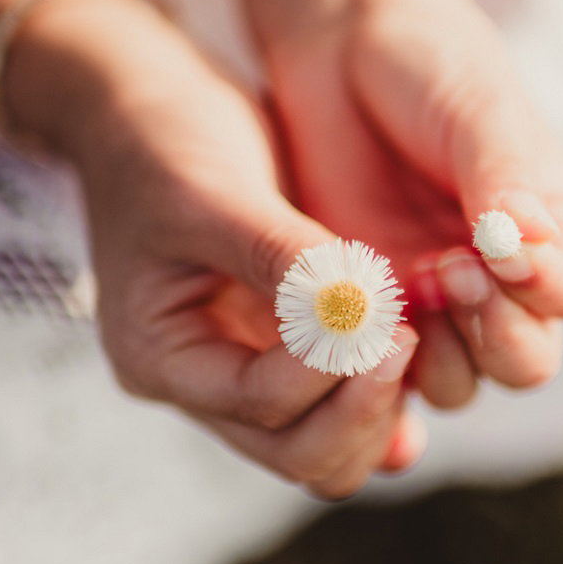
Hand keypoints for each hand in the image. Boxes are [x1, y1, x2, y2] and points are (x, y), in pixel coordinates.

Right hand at [60, 15, 425, 498]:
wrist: (147, 110)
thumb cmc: (161, 143)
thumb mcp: (214, 194)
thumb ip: (283, 259)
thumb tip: (357, 314)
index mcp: (161, 356)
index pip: (261, 402)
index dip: (332, 366)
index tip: (383, 311)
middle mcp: (202, 381)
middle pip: (299, 453)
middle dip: (361, 406)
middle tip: (406, 336)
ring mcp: (245, 371)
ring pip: (328, 447)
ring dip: (377, 407)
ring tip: (411, 336)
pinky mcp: (284, 351)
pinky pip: (341, 406)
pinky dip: (380, 395)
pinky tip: (415, 358)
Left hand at [262, 0, 562, 408]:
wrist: (341, 48)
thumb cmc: (428, 65)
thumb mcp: (478, 109)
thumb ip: (504, 177)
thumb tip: (531, 243)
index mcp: (551, 230)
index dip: (539, 288)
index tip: (490, 246)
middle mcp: (501, 279)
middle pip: (524, 360)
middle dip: (494, 335)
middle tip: (447, 272)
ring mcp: (433, 300)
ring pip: (457, 380)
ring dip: (436, 356)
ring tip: (402, 286)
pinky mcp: (370, 308)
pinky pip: (382, 368)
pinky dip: (373, 358)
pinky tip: (352, 313)